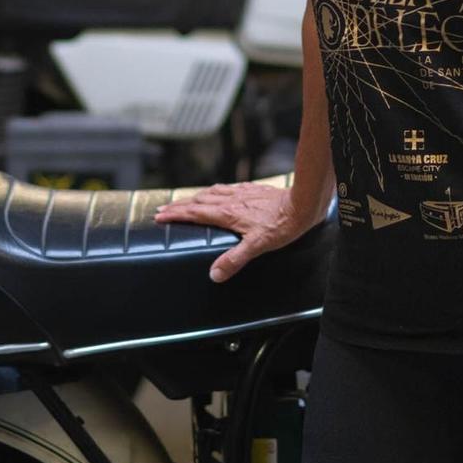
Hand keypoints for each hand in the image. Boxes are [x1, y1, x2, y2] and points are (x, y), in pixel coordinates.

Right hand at [153, 182, 305, 282]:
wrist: (302, 204)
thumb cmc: (282, 225)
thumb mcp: (257, 246)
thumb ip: (234, 259)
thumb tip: (214, 274)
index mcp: (227, 214)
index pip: (194, 213)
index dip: (176, 215)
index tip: (160, 216)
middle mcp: (231, 201)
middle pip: (198, 200)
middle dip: (180, 205)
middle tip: (165, 209)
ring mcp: (242, 193)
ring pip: (212, 192)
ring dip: (196, 196)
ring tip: (188, 200)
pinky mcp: (253, 190)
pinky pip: (228, 188)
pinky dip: (216, 191)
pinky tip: (220, 192)